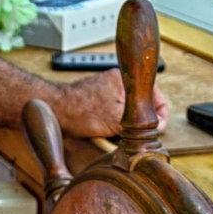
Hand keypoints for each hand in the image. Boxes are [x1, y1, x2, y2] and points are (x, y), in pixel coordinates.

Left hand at [50, 69, 168, 138]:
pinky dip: (113, 124)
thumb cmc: (79, 111)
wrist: (52, 111)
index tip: (156, 129)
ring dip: (126, 124)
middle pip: (141, 105)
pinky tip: (106, 132)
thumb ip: (142, 121)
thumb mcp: (118, 119)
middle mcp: (115, 83)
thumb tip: (158, 126)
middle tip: (137, 133)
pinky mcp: (95, 102)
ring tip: (118, 133)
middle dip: (141, 121)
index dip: (159, 116)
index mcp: (124, 79)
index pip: (156, 97)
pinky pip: (113, 114)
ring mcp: (105, 92)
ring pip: (127, 111)